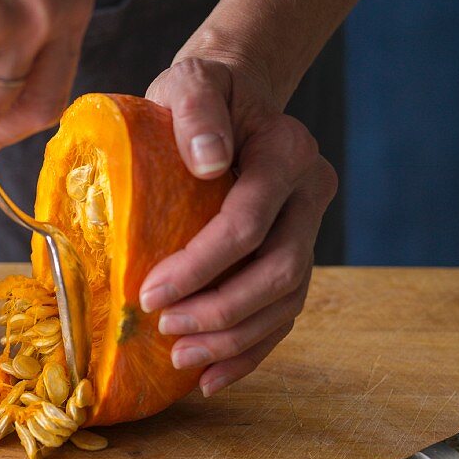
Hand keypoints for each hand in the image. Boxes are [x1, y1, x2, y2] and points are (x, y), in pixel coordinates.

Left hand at [140, 55, 336, 396]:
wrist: (233, 104)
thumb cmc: (202, 97)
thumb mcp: (190, 82)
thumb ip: (197, 111)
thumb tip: (210, 162)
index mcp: (287, 154)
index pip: (249, 223)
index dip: (200, 266)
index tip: (149, 294)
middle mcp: (309, 195)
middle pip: (279, 272)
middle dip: (220, 311)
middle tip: (164, 329)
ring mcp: (308, 230)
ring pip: (286, 303)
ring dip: (233, 340)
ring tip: (180, 358)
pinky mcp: (294, 257)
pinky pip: (282, 315)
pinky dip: (249, 351)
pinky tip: (210, 376)